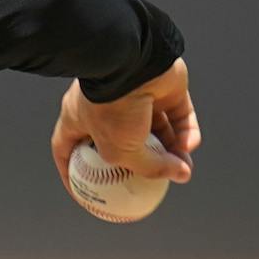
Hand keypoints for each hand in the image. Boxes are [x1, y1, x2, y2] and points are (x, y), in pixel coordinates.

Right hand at [50, 57, 200, 187]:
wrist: (132, 65)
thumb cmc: (112, 108)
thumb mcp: (119, 151)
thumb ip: (147, 168)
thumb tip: (179, 175)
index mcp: (79, 119)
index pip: (68, 150)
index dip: (73, 173)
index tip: (86, 193)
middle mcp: (106, 108)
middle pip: (122, 142)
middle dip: (141, 162)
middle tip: (155, 178)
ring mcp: (136, 95)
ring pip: (157, 129)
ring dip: (172, 150)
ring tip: (183, 167)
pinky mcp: (164, 87)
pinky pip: (178, 113)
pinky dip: (185, 130)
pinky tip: (189, 146)